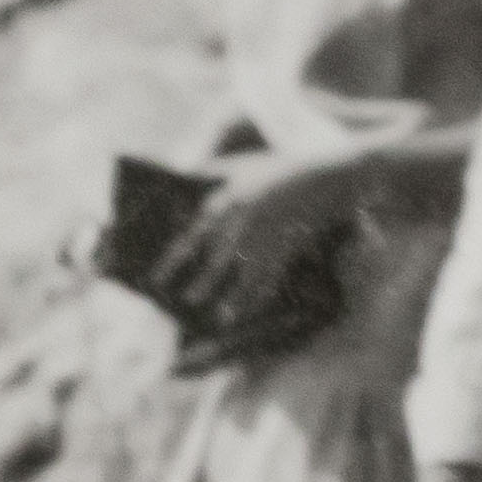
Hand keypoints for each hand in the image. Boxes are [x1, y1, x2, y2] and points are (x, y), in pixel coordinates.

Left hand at [157, 151, 368, 340]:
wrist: (323, 178)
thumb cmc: (276, 169)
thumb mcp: (238, 164)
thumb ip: (207, 172)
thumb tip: (178, 180)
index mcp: (225, 203)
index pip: (192, 237)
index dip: (173, 260)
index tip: (158, 278)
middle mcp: (242, 225)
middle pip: (217, 261)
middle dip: (203, 283)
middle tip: (189, 300)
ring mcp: (267, 240)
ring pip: (246, 276)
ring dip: (234, 298)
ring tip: (222, 317)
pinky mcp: (288, 250)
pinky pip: (272, 279)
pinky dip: (261, 296)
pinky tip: (252, 309)